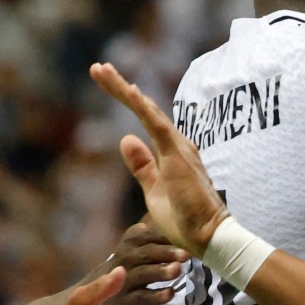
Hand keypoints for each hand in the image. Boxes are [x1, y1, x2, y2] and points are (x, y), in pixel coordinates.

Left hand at [90, 62, 228, 256]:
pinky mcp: (178, 155)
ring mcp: (179, 147)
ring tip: (103, 70)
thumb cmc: (184, 219)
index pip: (143, 118)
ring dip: (124, 90)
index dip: (124, 97)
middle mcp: (177, 143)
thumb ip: (142, 165)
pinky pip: (158, 126)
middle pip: (143, 107)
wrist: (207, 237)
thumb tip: (125, 139)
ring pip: (147, 110)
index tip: (105, 80)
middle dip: (119, 86)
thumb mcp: (154, 191)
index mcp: (170, 151)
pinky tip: (130, 91)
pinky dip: (143, 107)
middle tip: (97, 67)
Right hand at [100, 218, 190, 304]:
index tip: (188, 238)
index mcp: (132, 239)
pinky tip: (171, 293)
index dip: (168, 237)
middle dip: (167, 253)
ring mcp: (125, 279)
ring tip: (177, 269)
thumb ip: (163, 237)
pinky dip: (157, 295)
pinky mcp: (127, 299)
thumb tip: (192, 229)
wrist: (110, 292)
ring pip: (144, 273)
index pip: (150, 235)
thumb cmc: (137, 263)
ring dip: (161, 271)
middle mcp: (126, 257)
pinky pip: (143, 296)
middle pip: (147, 253)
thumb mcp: (145, 245)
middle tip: (186, 254)